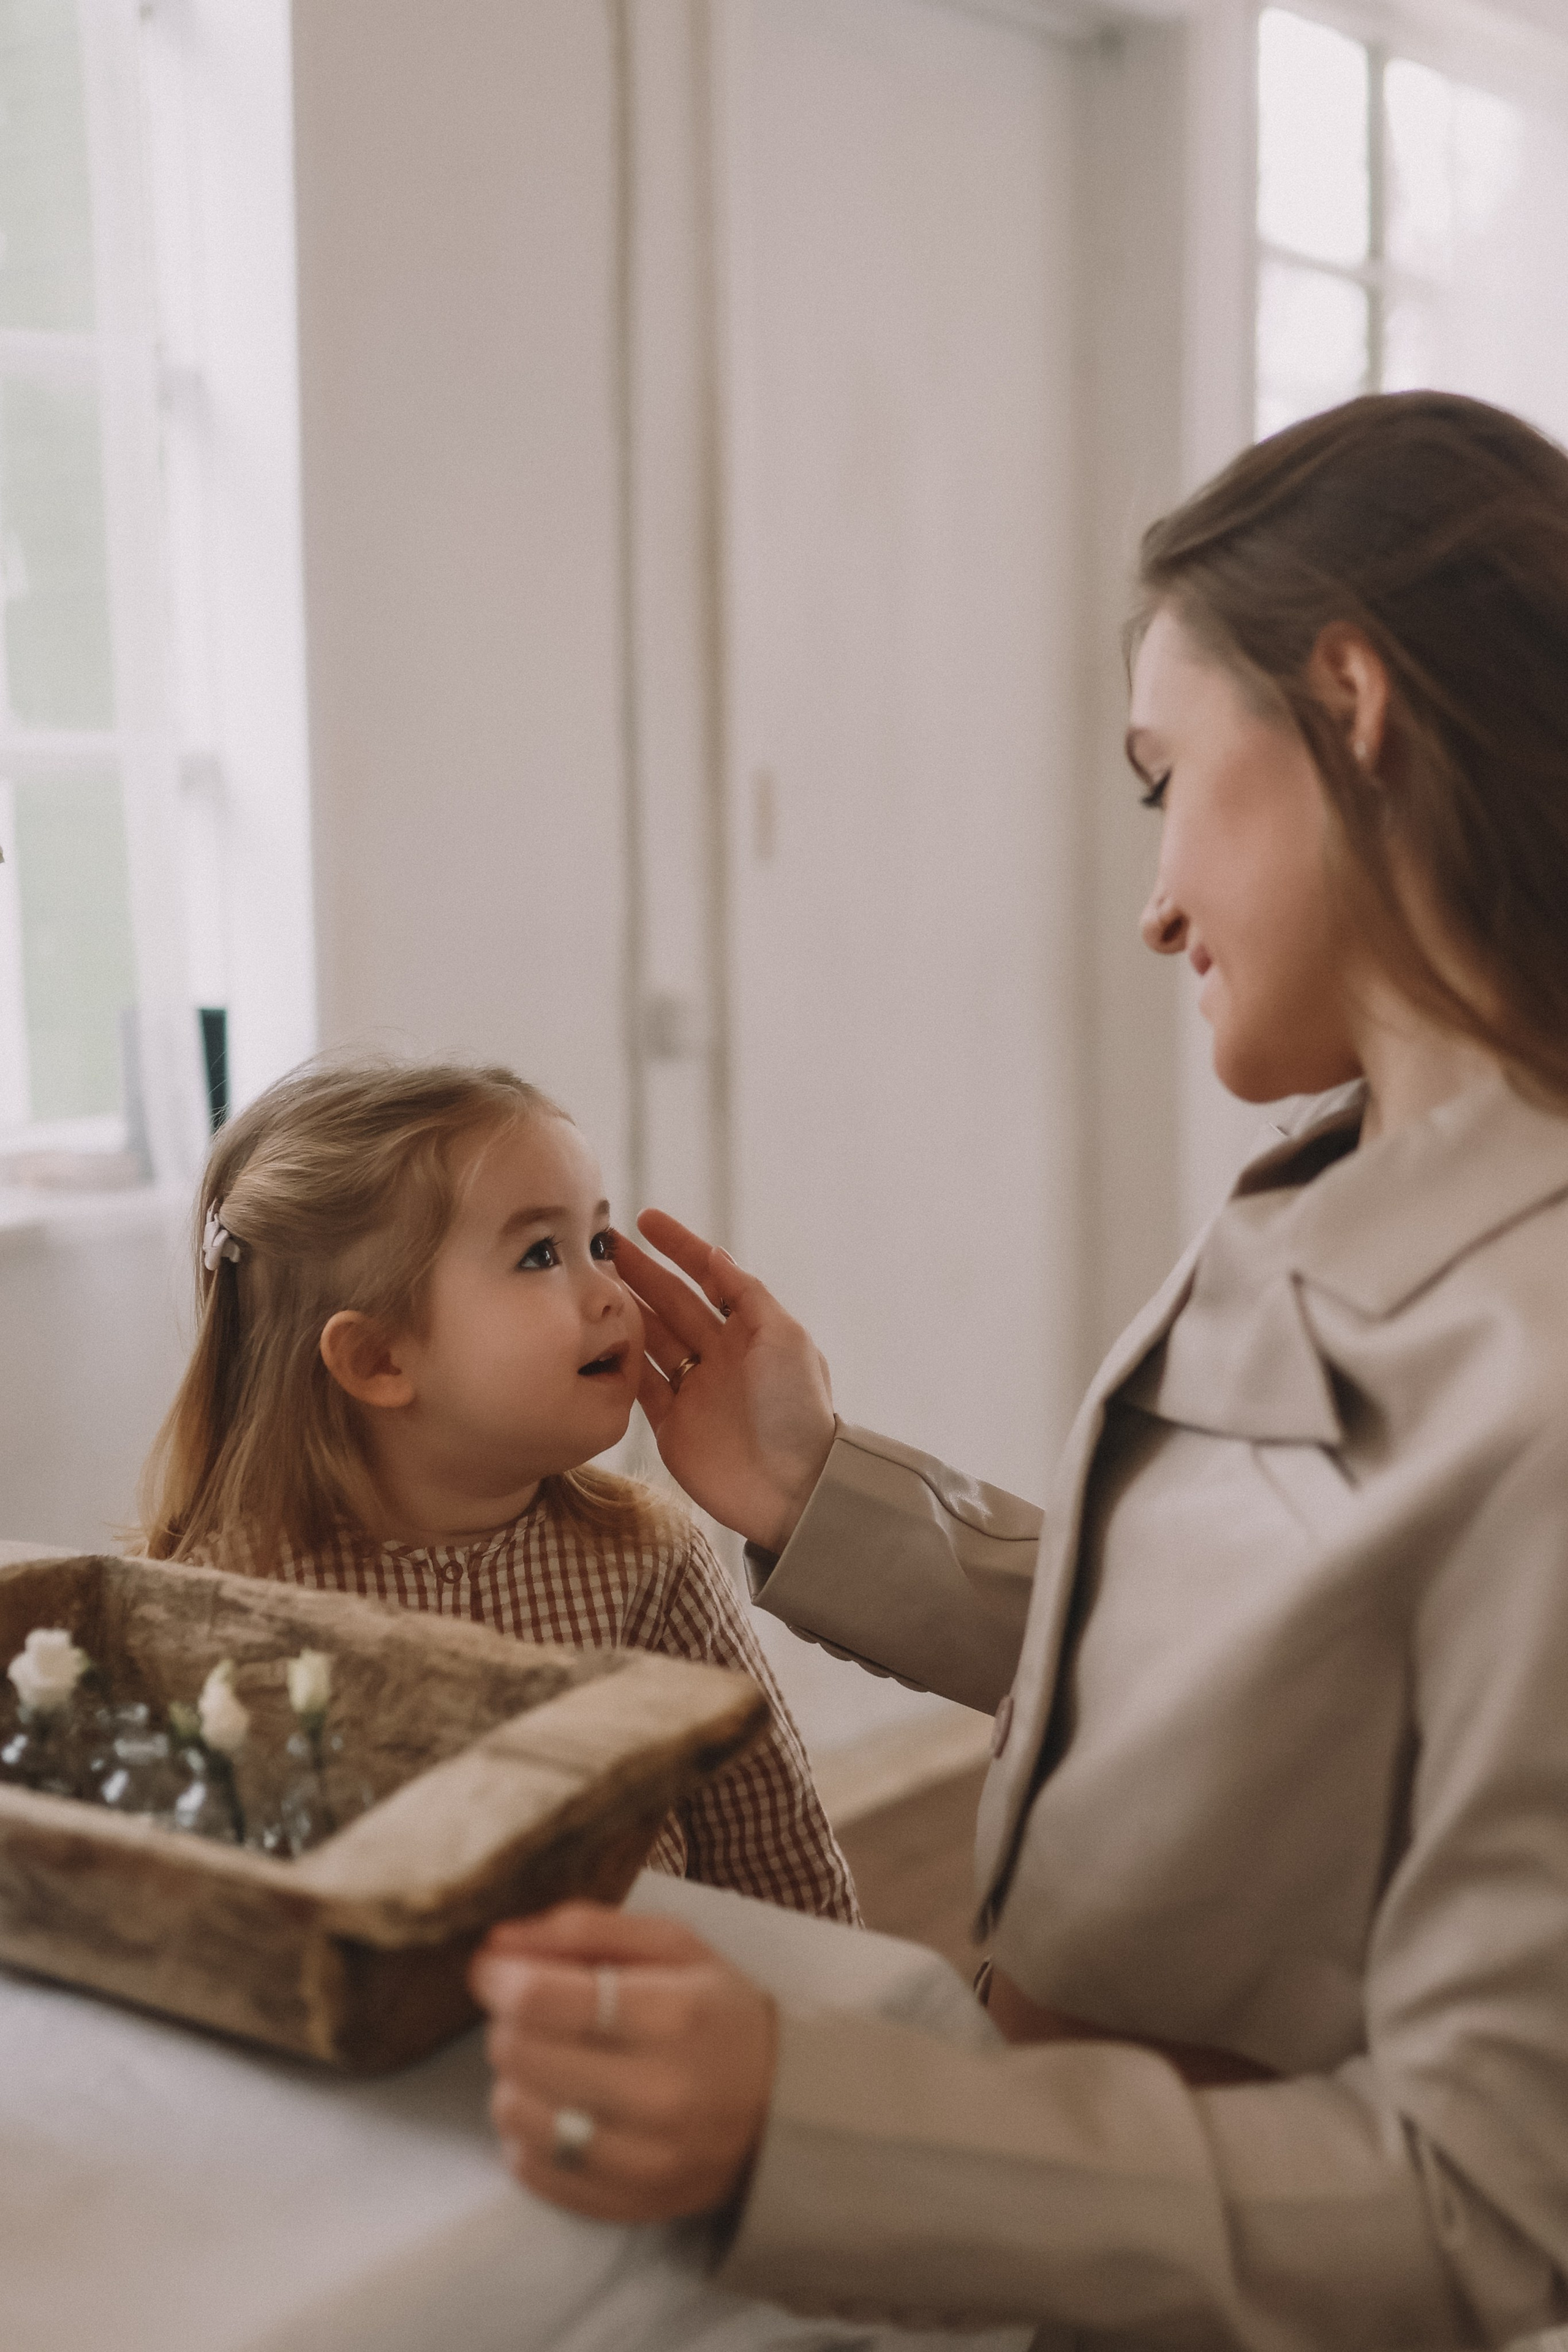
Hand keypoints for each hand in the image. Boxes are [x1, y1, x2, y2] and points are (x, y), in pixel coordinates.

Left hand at [469, 1903, 777, 2223]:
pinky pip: (530, 2171)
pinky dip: (526, 2135)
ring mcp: (644, 2161)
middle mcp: (659, 2094)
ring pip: (515, 2115)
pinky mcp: (627, 2206)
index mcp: (673, 2014)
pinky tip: (558, 2109)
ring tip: (548, 2063)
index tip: (497, 1969)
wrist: (784, 2106)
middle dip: (509, 2023)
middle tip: (535, 2015)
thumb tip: (496, 1945)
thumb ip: (583, 1929)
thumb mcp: (672, 1945)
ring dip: (513, 2079)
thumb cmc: (716, 2011)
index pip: (541, 1999)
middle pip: (519, 2054)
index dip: (499, 1977)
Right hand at [614, 1210, 834, 1552]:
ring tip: (589, 1283)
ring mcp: (694, 1389)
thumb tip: (715, 1255)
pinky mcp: (672, 1425)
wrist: (792, 1489)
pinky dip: (619, 1360)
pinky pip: (639, 1384)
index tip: (646, 1219)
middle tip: (600, 1246)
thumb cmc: (796, 1409)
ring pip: (650, 1339)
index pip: (709, 1276)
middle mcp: (721, 1355)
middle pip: (672, 1303)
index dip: (679, 1246)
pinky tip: (596, 1335)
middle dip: (639, 1272)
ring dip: (624, 1310)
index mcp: (751, 1330)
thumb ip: (747, 1294)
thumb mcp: (783, 1338)